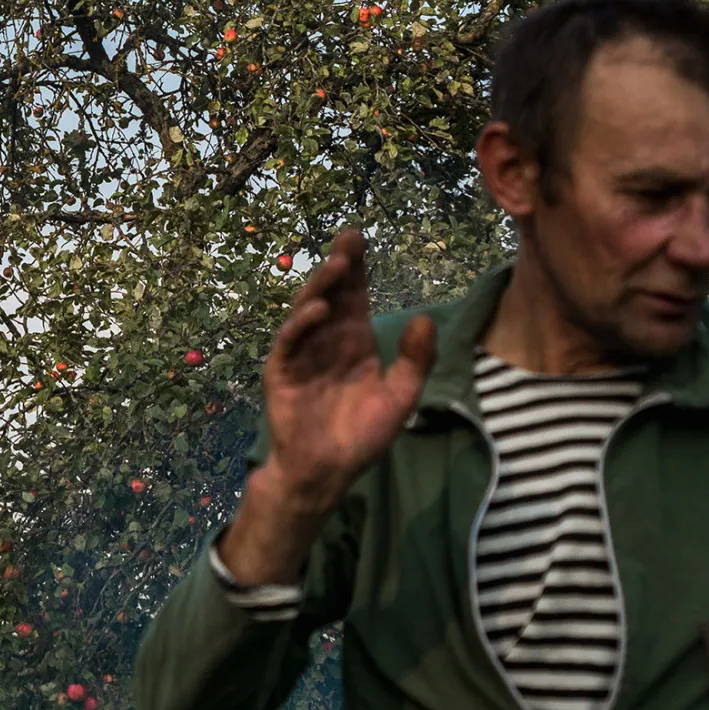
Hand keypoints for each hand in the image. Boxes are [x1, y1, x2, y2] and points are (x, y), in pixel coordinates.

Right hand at [215, 228, 435, 587]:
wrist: (326, 472)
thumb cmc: (361, 435)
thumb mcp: (400, 396)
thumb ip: (415, 359)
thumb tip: (425, 317)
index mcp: (354, 341)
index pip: (355, 296)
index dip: (358, 268)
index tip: (361, 238)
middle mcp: (326, 340)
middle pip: (331, 293)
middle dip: (339, 264)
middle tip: (350, 238)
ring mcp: (302, 353)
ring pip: (307, 309)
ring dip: (320, 286)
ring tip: (337, 264)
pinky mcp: (283, 372)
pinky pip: (291, 341)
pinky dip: (302, 324)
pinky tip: (318, 310)